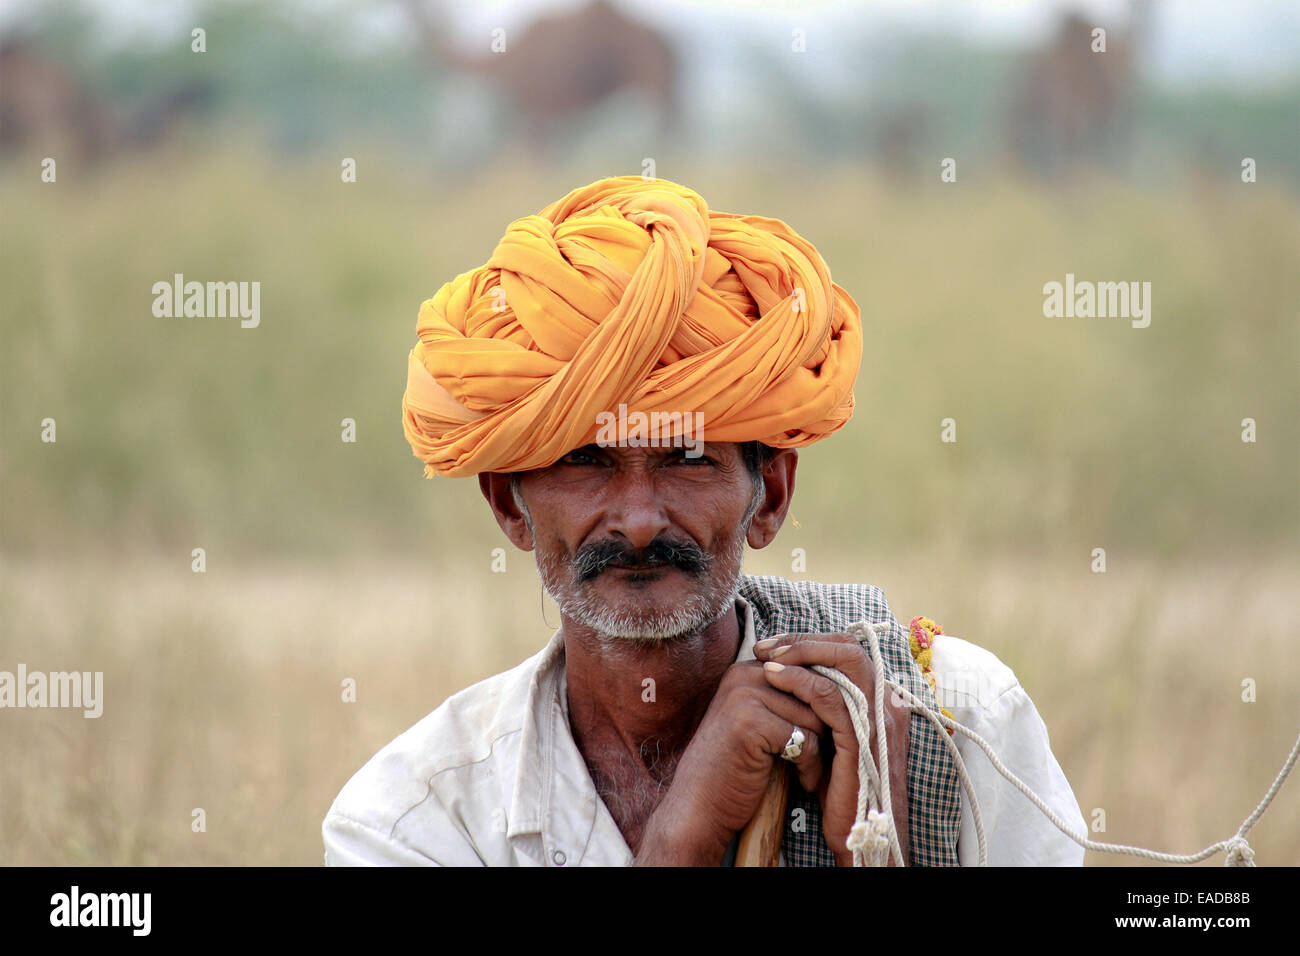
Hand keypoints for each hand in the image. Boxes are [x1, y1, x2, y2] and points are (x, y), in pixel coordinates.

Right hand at [633, 659, 829, 864]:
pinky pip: (805, 738)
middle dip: (823, 728)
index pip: (805, 672)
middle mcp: (743, 675)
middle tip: (819, 758)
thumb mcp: (759, 722)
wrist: (699, 807)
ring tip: (808, 770)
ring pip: (814, 715)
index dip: (821, 706)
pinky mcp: (750, 722)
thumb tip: (839, 686)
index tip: (823, 736)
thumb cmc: (734, 769)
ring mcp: (743, 696)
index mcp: (745, 670)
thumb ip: (786, 699)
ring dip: (820, 749)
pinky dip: (811, 765)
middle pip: (813, 692)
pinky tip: (803, 781)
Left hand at [753, 632, 910, 866]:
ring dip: (801, 653)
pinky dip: (801, 681)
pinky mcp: (863, 739)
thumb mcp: (832, 741)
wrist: (859, 837)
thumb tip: (790, 678)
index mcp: (879, 703)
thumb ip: (823, 710)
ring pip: (845, 661)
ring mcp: (878, 720)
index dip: (811, 643)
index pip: (848, 652)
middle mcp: (885, 704)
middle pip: (850, 647)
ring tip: (767, 659)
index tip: (774, 648)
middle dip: (804, 640)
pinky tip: (775, 679)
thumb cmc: (840, 791)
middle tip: (768, 646)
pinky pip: (832, 695)